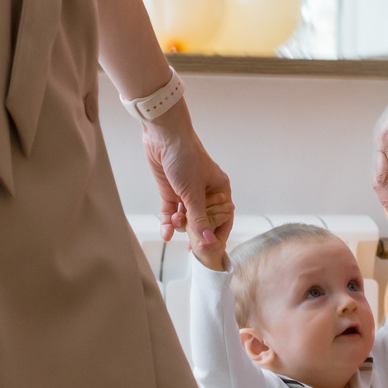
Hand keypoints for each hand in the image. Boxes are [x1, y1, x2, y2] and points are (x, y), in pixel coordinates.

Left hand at [142, 114, 233, 268]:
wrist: (163, 137)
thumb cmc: (186, 158)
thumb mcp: (194, 192)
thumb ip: (200, 218)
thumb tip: (207, 241)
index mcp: (219, 189)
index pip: (224, 217)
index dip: (218, 234)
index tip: (210, 250)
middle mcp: (205, 193)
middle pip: (204, 220)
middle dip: (195, 230)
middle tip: (188, 242)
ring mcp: (187, 193)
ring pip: (186, 218)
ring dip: (180, 224)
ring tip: (174, 222)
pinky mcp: (171, 192)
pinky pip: (171, 212)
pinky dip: (168, 222)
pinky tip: (165, 233)